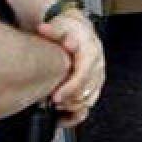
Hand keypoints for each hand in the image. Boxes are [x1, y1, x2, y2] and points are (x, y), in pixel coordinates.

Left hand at [39, 10, 105, 126]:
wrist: (76, 27)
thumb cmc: (68, 28)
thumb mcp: (59, 25)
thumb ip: (52, 30)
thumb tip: (44, 29)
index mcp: (91, 51)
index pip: (84, 75)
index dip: (70, 88)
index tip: (56, 97)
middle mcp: (98, 64)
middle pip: (87, 90)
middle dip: (69, 100)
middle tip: (52, 103)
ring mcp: (98, 75)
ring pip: (90, 98)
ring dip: (73, 105)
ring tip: (57, 105)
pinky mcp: (95, 83)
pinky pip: (90, 102)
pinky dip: (78, 111)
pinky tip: (65, 116)